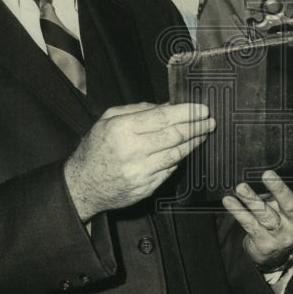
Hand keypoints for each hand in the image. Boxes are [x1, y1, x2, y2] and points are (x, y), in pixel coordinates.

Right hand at [64, 102, 213, 218]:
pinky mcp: (146, 188)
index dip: (187, 113)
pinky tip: (184, 150)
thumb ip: (138, 109)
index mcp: (122, 129)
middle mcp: (132, 151)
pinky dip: (178, 159)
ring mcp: (141, 172)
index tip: (202, 109)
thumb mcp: (109, 119)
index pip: (163, 118)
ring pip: (177, 154)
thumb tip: (168, 105)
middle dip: (197, 127)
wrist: (83, 185)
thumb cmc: (96, 148)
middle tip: (209, 121)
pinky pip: (169, 171)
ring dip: (194, 143)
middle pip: (175, 136)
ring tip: (203, 134)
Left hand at [223, 168, 292, 268]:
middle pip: (289, 205)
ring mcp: (281, 235)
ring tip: (241, 187)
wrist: (273, 257)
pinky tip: (229, 201)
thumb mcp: (287, 209)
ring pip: (266, 215)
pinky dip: (239, 212)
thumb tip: (267, 166)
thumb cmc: (281, 221)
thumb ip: (282, 193)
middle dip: (279, 189)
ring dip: (252, 200)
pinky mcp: (264, 243)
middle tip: (267, 174)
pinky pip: (250, 225)